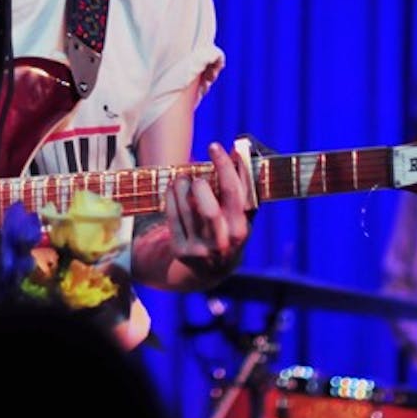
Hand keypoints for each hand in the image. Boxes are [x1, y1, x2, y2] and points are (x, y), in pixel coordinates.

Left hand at [166, 140, 255, 279]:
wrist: (211, 271)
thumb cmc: (230, 230)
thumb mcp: (243, 215)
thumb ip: (244, 186)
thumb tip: (239, 150)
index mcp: (241, 230)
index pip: (234, 193)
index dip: (224, 166)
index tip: (214, 146)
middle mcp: (222, 242)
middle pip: (208, 209)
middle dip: (200, 185)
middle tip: (197, 176)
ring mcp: (200, 249)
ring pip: (186, 210)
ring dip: (182, 186)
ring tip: (182, 178)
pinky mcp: (180, 250)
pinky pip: (171, 216)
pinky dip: (171, 196)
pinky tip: (174, 188)